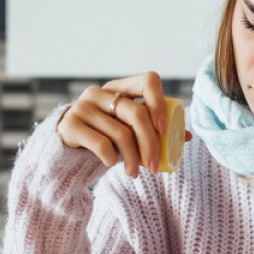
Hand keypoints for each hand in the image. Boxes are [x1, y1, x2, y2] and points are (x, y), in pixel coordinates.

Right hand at [57, 72, 190, 177]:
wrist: (67, 146)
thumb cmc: (105, 136)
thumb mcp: (128, 129)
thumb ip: (153, 129)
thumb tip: (187, 136)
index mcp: (119, 87)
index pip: (148, 80)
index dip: (160, 102)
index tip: (165, 130)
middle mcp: (99, 92)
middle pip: (136, 113)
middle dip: (150, 143)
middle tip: (156, 166)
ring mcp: (82, 106)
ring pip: (120, 133)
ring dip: (133, 159)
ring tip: (135, 173)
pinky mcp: (70, 125)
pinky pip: (100, 143)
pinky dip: (111, 158)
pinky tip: (113, 164)